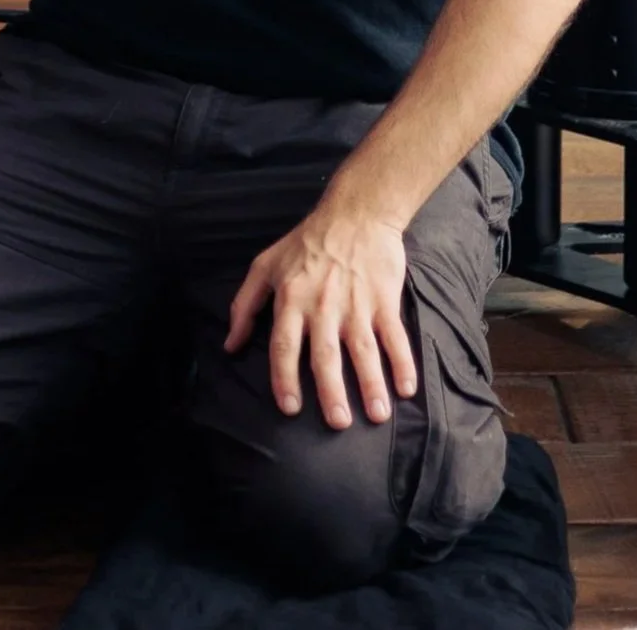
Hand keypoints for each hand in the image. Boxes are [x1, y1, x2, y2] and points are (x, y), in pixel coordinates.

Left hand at [224, 204, 416, 429]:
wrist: (355, 213)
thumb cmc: (306, 243)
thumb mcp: (265, 266)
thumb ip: (245, 305)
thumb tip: (229, 345)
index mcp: (291, 299)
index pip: (284, 345)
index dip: (284, 378)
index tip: (289, 408)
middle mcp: (323, 306)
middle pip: (325, 355)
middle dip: (332, 391)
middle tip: (338, 423)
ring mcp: (356, 304)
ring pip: (363, 350)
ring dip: (371, 384)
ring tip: (377, 415)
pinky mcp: (384, 300)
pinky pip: (394, 336)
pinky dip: (403, 362)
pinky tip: (407, 388)